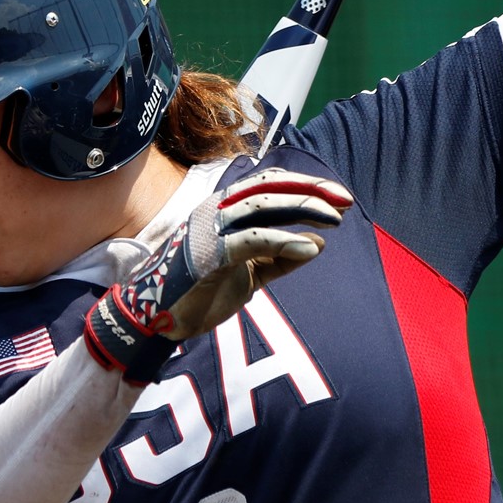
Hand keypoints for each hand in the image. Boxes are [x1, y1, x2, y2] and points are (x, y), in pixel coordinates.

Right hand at [83, 168, 352, 382]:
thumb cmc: (201, 291)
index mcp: (223, 208)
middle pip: (269, 186)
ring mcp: (209, 229)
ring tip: (333, 219)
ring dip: (301, 208)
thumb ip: (281, 258)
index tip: (338, 197)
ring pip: (261, 205)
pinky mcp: (208, 254)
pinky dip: (283, 240)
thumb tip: (318, 243)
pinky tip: (309, 247)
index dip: (305, 184)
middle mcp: (215, 210)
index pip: (269, 183)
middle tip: (344, 200)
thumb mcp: (250, 273)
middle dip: (311, 189)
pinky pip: (251, 239)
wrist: (159, 319)